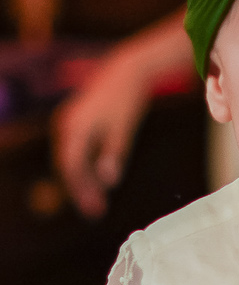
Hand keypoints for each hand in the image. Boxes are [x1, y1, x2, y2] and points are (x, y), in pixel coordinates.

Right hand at [52, 46, 155, 216]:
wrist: (126, 72)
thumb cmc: (126, 100)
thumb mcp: (123, 128)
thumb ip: (114, 154)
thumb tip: (110, 182)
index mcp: (75, 128)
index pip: (71, 166)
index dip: (81, 190)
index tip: (94, 209)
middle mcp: (66, 126)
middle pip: (69, 166)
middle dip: (81, 190)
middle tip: (96, 212)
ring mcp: (69, 123)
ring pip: (72, 159)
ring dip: (84, 180)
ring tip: (99, 202)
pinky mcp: (77, 123)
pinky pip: (77, 150)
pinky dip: (86, 166)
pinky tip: (99, 180)